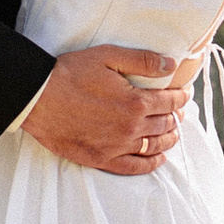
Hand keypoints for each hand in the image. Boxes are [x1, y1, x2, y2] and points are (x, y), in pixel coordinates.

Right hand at [20, 44, 199, 176]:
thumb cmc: (71, 73)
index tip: (185, 94)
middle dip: (176, 117)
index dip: (180, 97)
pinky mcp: (101, 159)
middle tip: (180, 113)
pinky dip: (150, 164)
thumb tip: (171, 64)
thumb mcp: (108, 56)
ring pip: (153, 147)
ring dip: (168, 139)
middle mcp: (130, 128)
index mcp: (135, 102)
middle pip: (164, 125)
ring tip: (174, 134)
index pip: (169, 102)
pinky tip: (158, 159)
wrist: (38, 98)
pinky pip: (133, 167)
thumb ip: (142, 60)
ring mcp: (116, 146)